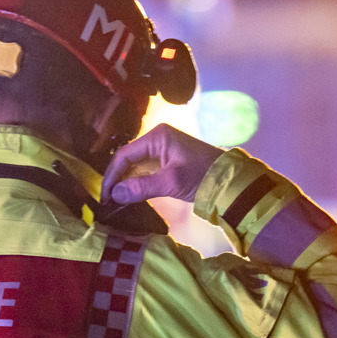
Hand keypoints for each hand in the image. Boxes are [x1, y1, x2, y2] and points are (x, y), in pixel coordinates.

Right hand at [101, 124, 223, 203]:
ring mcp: (163, 150)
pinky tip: (131, 195)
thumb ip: (141, 187)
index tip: (106, 195)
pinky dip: (137, 183)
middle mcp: (157, 139)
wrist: (230, 181)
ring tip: (117, 201)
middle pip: (128, 159)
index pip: (124, 155)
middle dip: (117, 179)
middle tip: (109, 200)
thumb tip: (115, 195)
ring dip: (126, 182)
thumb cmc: (202, 176)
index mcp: (157, 137)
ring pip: (136, 166)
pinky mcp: (168, 161)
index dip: (112, 176)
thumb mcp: (171, 182)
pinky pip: (146, 170)